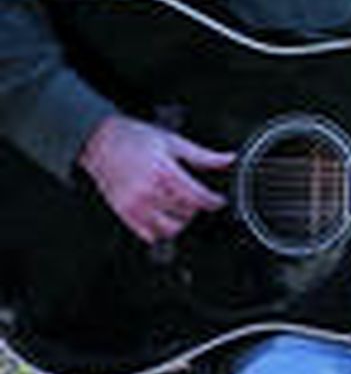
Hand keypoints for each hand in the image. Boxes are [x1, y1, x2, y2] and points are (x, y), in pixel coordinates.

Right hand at [78, 115, 233, 243]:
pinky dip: (159, 230)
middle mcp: (149, 192)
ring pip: (169, 229)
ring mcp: (135, 205)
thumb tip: (228, 159)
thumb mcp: (173, 142)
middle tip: (195, 197)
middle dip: (196, 207)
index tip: (219, 200)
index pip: (199, 198)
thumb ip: (203, 155)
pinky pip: (148, 235)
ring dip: (179, 221)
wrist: (99, 140)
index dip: (215, 201)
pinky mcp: (124, 213)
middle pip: (187, 213)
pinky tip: (162, 216)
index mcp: (164, 172)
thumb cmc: (133, 138)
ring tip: (179, 208)